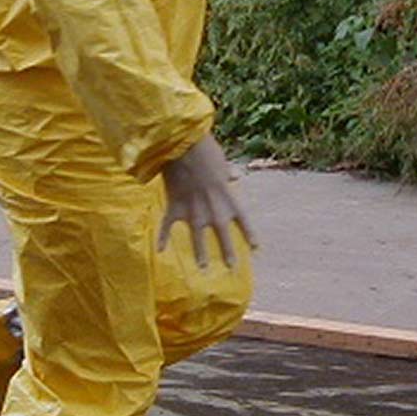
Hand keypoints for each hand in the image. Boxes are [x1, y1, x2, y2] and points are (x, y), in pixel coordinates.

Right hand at [158, 133, 256, 267]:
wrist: (183, 148)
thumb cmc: (206, 152)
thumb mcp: (223, 163)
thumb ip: (228, 173)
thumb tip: (236, 175)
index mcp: (229, 198)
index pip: (244, 220)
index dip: (250, 234)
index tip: (256, 248)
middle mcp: (213, 209)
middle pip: (223, 236)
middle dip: (227, 253)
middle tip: (231, 266)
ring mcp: (193, 211)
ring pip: (197, 238)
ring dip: (200, 254)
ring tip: (202, 267)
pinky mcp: (175, 207)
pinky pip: (167, 226)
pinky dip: (162, 238)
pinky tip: (160, 250)